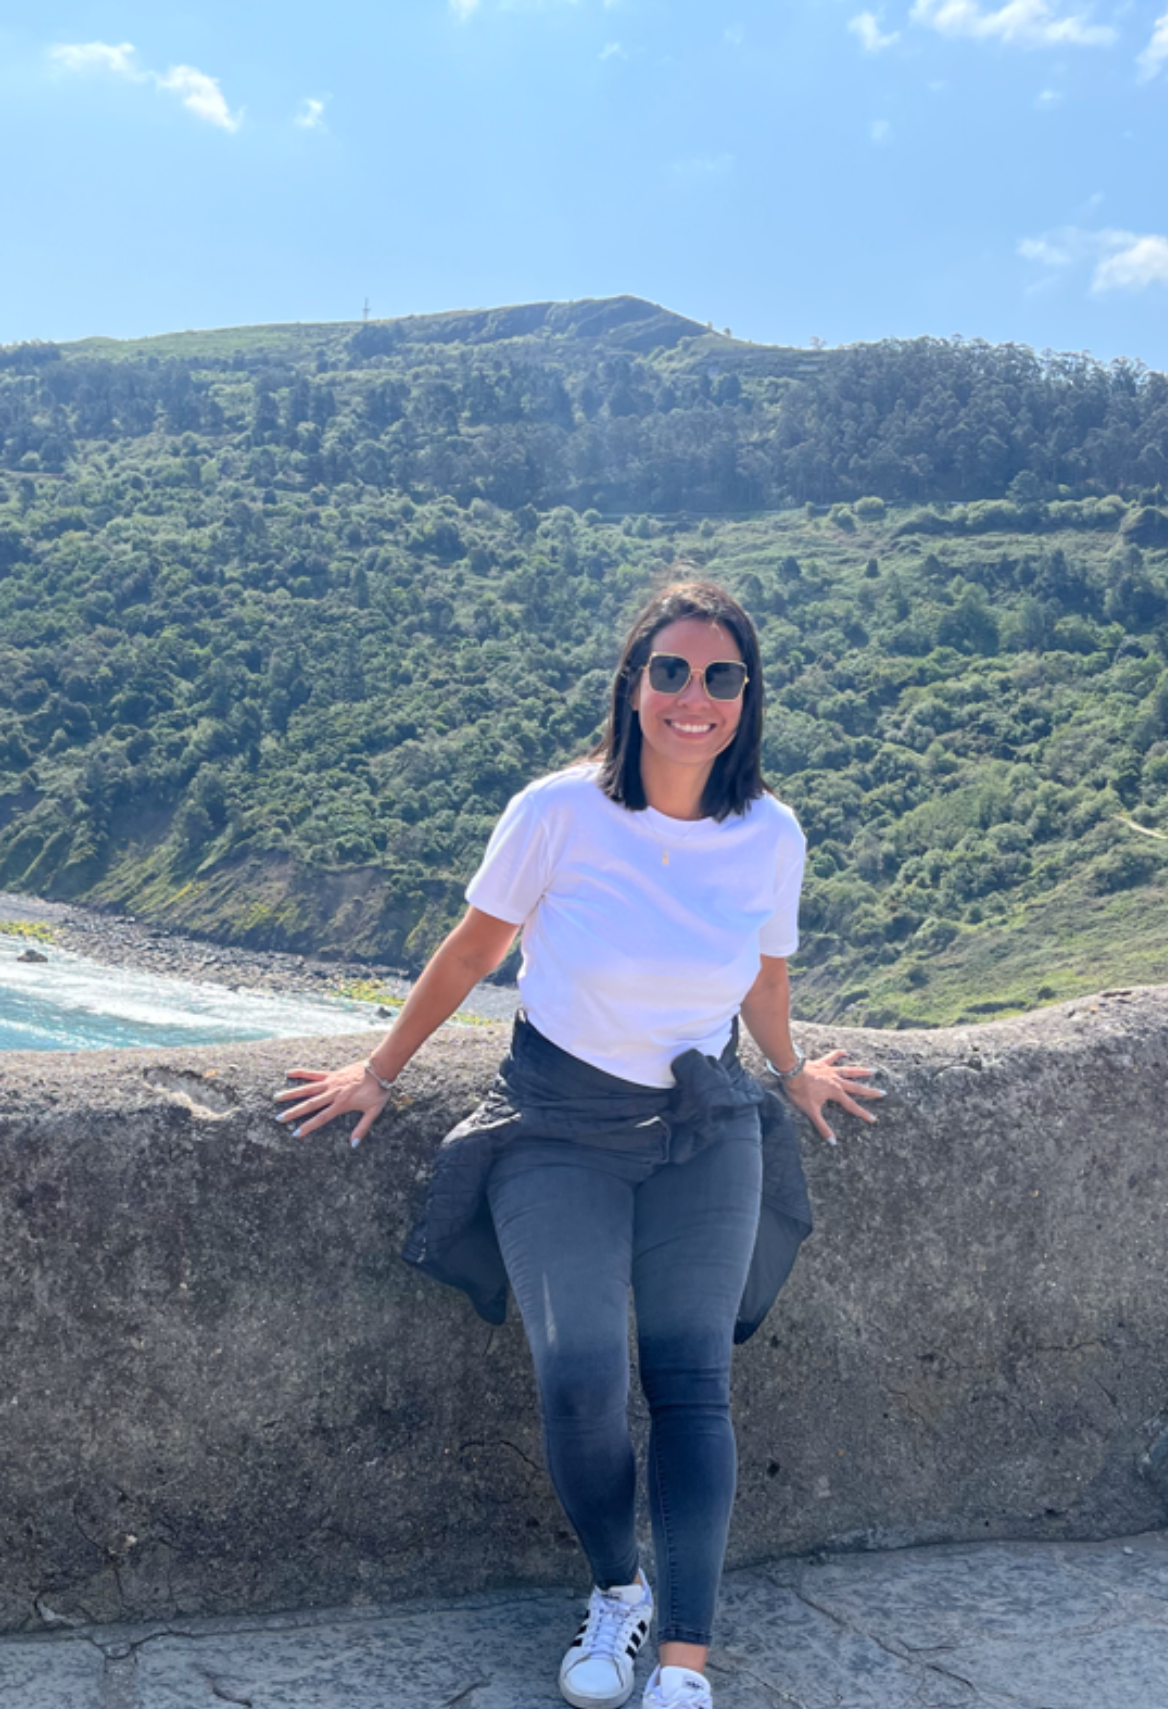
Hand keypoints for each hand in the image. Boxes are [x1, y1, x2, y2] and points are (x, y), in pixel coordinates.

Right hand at [273, 1060, 389, 1148]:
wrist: (380, 1068)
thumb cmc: (377, 1091)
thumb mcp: (373, 1112)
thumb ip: (362, 1128)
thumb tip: (353, 1145)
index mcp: (341, 1104)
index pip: (321, 1118)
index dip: (308, 1126)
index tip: (295, 1133)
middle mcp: (333, 1093)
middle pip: (309, 1104)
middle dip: (293, 1112)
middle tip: (279, 1118)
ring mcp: (330, 1082)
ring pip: (307, 1088)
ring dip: (292, 1094)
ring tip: (277, 1097)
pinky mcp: (331, 1074)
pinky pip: (313, 1073)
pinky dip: (300, 1073)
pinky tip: (288, 1073)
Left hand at [780, 1049, 882, 1145]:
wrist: (790, 1072)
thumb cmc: (800, 1092)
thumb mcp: (811, 1111)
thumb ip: (822, 1127)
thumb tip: (832, 1142)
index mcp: (835, 1093)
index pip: (852, 1106)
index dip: (863, 1113)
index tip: (874, 1118)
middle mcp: (836, 1081)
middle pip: (856, 1087)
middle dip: (870, 1091)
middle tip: (882, 1092)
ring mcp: (830, 1071)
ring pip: (849, 1071)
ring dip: (861, 1071)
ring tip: (873, 1070)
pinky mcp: (822, 1064)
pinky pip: (832, 1057)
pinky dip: (839, 1054)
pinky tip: (845, 1052)